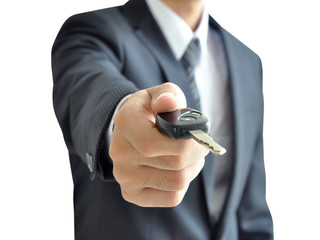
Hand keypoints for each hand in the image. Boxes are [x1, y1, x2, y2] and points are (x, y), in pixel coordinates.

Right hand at [109, 83, 208, 206]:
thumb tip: (168, 102)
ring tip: (190, 156)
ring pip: (176, 182)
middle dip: (196, 154)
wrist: (131, 131)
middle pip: (174, 165)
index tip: (197, 135)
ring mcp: (124, 177)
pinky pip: (172, 197)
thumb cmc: (151, 112)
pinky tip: (179, 170)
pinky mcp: (132, 194)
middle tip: (200, 145)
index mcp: (125, 123)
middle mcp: (119, 153)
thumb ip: (167, 95)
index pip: (154, 144)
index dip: (186, 143)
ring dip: (192, 168)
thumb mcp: (159, 95)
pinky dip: (183, 184)